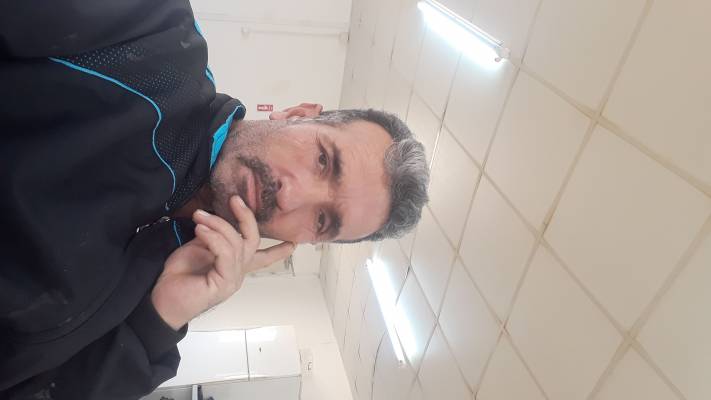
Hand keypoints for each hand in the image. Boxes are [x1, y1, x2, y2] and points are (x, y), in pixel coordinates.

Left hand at [151, 196, 294, 329]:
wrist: (161, 300)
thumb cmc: (176, 277)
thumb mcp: (197, 249)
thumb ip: (213, 238)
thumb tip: (218, 221)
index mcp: (233, 266)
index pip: (261, 258)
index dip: (277, 250)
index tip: (293, 244)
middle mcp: (237, 273)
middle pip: (252, 241)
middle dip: (246, 218)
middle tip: (234, 200)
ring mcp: (233, 279)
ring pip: (237, 243)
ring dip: (218, 224)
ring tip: (199, 216)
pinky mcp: (224, 283)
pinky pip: (226, 253)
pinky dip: (213, 237)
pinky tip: (200, 230)